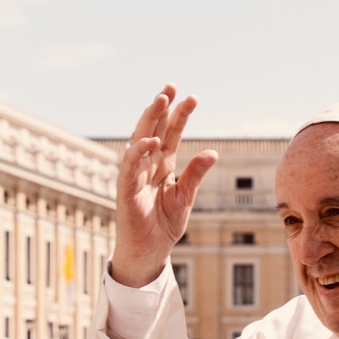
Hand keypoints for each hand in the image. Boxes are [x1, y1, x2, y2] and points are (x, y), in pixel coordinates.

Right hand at [111, 84, 216, 286]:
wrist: (149, 251)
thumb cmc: (164, 225)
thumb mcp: (185, 197)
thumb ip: (196, 174)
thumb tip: (213, 152)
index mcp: (164, 165)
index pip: (172, 134)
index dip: (180, 115)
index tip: (192, 97)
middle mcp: (148, 165)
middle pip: (155, 129)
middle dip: (162, 108)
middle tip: (172, 86)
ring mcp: (135, 175)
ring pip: (140, 140)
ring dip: (149, 120)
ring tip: (161, 100)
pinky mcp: (126, 189)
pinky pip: (131, 166)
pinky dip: (139, 152)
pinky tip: (151, 140)